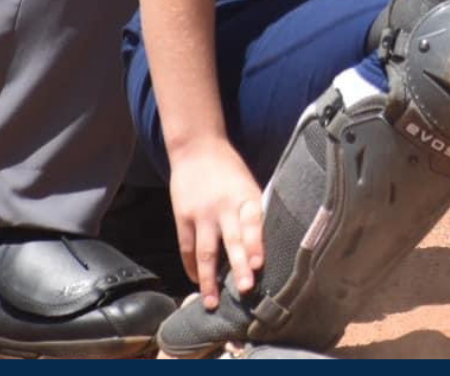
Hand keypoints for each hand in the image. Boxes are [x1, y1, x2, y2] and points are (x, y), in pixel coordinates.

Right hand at [168, 138, 266, 309]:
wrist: (196, 148)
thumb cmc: (231, 172)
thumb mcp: (250, 186)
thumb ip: (255, 214)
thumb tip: (267, 248)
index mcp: (246, 197)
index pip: (252, 221)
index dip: (255, 243)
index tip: (258, 264)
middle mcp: (224, 207)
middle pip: (231, 241)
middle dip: (238, 267)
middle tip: (244, 289)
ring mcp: (201, 213)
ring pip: (205, 251)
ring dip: (209, 279)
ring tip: (212, 302)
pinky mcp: (182, 217)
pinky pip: (187, 248)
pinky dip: (192, 267)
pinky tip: (198, 282)